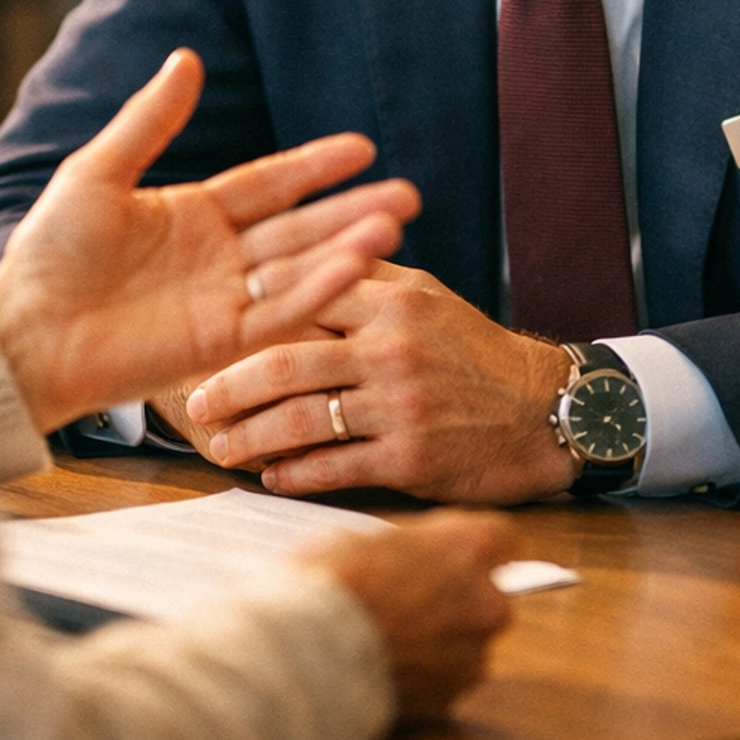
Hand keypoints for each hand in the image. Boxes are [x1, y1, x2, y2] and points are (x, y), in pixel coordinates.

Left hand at [0, 51, 419, 433]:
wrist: (24, 333)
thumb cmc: (49, 253)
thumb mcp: (98, 173)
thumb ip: (150, 121)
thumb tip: (187, 57)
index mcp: (193, 214)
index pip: (269, 184)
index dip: (314, 166)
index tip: (362, 147)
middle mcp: (218, 256)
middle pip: (300, 227)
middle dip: (352, 210)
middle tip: (408, 193)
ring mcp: (223, 300)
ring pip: (300, 268)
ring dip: (347, 247)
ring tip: (396, 223)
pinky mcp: (219, 343)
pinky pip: (281, 312)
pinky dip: (319, 287)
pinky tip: (356, 263)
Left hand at [186, 264, 577, 503]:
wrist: (544, 412)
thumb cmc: (475, 353)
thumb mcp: (428, 298)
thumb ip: (365, 280)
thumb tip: (295, 264)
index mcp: (392, 301)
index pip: (302, 295)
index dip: (247, 311)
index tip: (205, 323)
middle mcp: (391, 348)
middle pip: (285, 362)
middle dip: (229, 385)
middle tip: (195, 402)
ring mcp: (399, 405)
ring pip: (300, 419)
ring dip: (250, 436)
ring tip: (220, 447)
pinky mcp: (409, 457)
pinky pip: (334, 466)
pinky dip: (295, 473)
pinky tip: (272, 476)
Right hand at [308, 510, 514, 718]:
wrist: (310, 651)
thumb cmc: (331, 582)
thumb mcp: (365, 536)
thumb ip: (407, 547)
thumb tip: (406, 557)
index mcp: (467, 548)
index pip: (502, 536)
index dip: (476, 546)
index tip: (460, 554)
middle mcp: (485, 601)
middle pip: (488, 594)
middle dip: (457, 597)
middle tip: (410, 597)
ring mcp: (472, 655)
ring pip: (468, 641)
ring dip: (442, 639)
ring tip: (391, 637)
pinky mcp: (451, 697)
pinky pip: (447, 679)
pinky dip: (425, 675)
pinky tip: (387, 665)